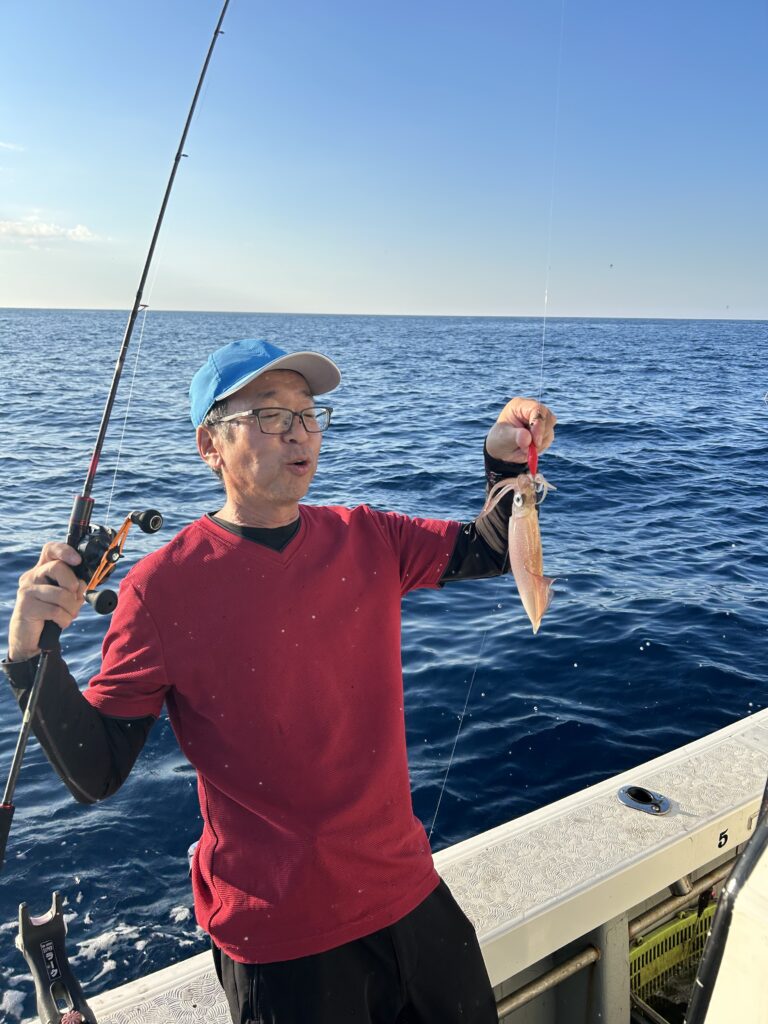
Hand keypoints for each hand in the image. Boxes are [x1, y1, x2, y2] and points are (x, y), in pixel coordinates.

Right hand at [8, 543, 86, 660]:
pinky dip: (65, 619)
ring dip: (72, 608)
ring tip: (69, 615)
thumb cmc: (51, 614)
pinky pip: (55, 610)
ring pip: (60, 593)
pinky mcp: (26, 606)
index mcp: (43, 570)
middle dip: (73, 585)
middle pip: (58, 567)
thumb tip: (83, 582)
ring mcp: (27, 590)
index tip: (78, 560)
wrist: (32, 637)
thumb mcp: (66, 597)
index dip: (64, 551)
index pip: (50, 549)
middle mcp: (32, 576)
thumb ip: (74, 586)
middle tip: (75, 598)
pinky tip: (61, 622)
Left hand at [486, 397, 556, 463]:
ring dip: (540, 443)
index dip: (539, 425)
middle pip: (548, 418)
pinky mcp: (544, 430)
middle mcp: (532, 410)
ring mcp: (540, 420)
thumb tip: (527, 438)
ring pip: (549, 430)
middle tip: (531, 448)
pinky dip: (540, 447)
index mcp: (520, 405)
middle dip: (541, 435)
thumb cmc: (500, 439)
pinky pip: (548, 439)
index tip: (535, 442)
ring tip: (524, 448)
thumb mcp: (503, 438)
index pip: (537, 409)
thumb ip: (515, 437)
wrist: (503, 448)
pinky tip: (529, 448)